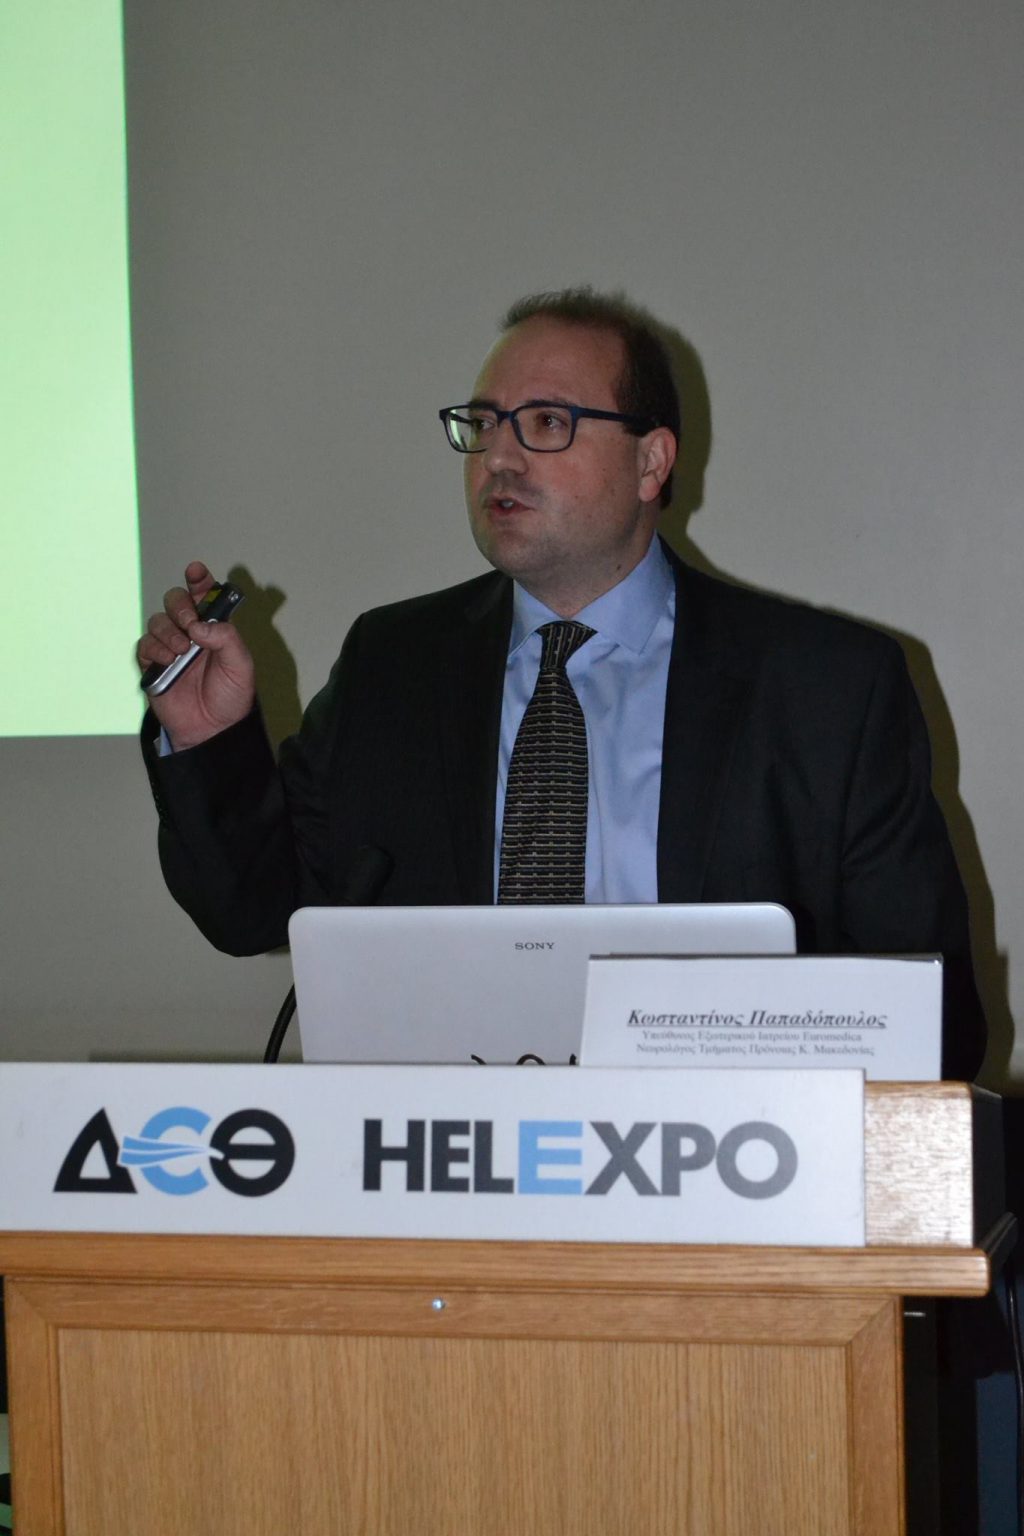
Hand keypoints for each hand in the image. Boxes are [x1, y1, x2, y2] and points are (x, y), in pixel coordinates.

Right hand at [137, 561, 255, 749]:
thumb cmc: (230, 697)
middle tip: (191, 624)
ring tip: (183, 652)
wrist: (212, 730)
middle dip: (181, 605)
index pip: (204, 594)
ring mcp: (170, 646)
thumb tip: (200, 626)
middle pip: (175, 600)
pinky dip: (155, 649)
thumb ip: (226, 638)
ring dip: (169, 631)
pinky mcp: (152, 664)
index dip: (199, 579)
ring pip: (158, 620)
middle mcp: (190, 632)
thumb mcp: (240, 665)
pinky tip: (169, 661)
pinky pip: (145, 645)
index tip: (196, 571)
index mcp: (214, 627)